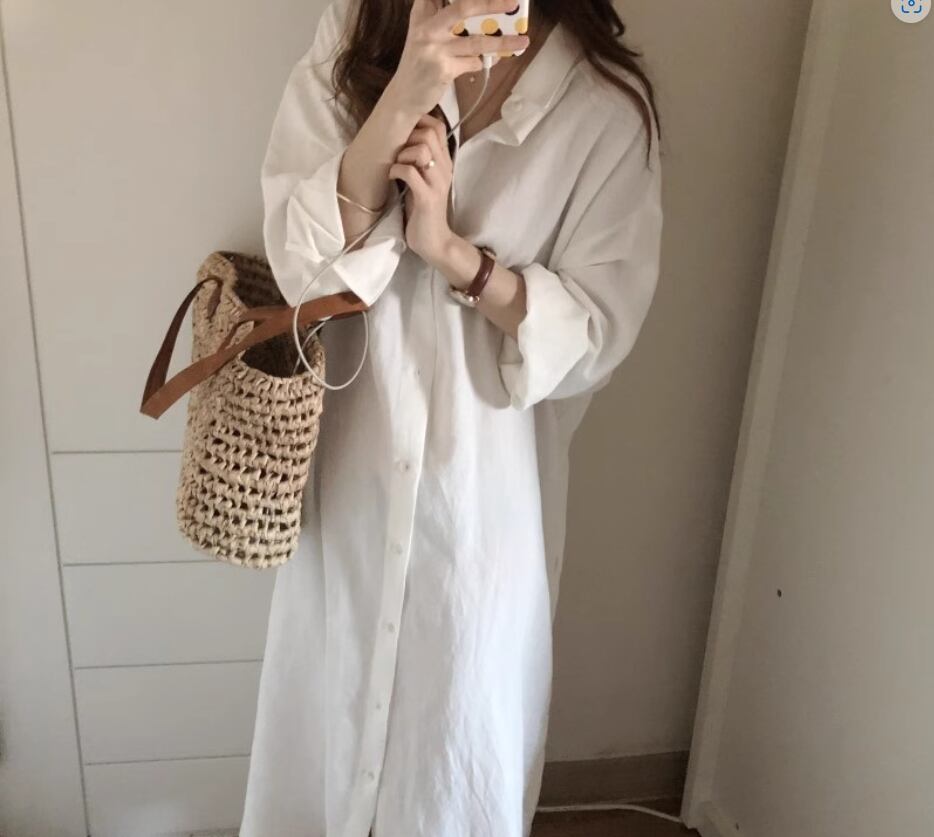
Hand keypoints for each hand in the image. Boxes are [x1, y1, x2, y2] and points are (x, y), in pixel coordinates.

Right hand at [383, 0, 529, 118]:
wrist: (404, 96)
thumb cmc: (419, 62)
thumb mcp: (425, 34)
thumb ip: (445, 20)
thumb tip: (483, 13)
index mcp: (422, 14)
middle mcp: (427, 28)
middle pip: (462, 8)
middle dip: (490, 4)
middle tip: (513, 2)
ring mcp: (435, 49)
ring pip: (476, 41)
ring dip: (503, 41)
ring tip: (523, 40)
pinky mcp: (444, 70)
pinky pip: (474, 62)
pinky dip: (485, 61)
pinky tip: (491, 60)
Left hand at [388, 114, 455, 264]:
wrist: (435, 242)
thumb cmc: (423, 211)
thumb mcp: (424, 181)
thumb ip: (419, 161)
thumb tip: (400, 138)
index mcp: (445, 163)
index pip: (439, 127)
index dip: (419, 122)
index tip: (404, 135)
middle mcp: (445, 169)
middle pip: (429, 133)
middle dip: (407, 137)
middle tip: (398, 153)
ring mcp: (437, 183)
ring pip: (421, 150)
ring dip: (402, 154)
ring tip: (396, 166)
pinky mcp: (427, 198)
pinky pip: (410, 172)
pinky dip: (396, 170)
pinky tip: (392, 178)